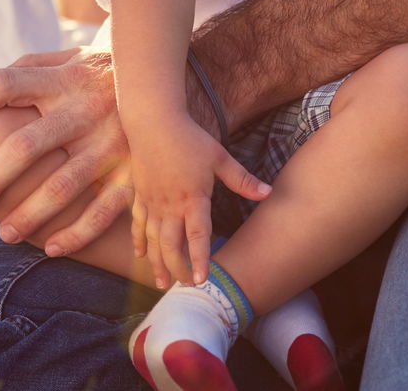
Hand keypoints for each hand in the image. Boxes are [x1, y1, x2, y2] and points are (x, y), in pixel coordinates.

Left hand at [0, 46, 137, 254]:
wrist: (168, 82)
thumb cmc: (98, 74)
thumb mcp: (67, 58)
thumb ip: (26, 70)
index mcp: (62, 77)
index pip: (3, 85)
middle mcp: (85, 108)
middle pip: (24, 145)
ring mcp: (112, 141)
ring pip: (61, 186)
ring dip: (28, 216)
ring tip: (5, 233)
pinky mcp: (135, 171)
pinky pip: (103, 211)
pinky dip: (76, 234)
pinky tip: (52, 247)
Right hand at [127, 114, 269, 287]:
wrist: (153, 121)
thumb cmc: (189, 138)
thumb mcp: (220, 157)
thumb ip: (242, 180)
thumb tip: (269, 192)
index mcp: (193, 197)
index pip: (197, 236)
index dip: (199, 259)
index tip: (201, 280)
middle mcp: (170, 205)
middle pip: (171, 244)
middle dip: (177, 268)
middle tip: (184, 287)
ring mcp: (152, 201)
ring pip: (152, 239)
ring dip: (156, 262)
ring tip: (160, 282)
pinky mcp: (140, 195)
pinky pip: (137, 224)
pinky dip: (138, 241)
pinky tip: (140, 256)